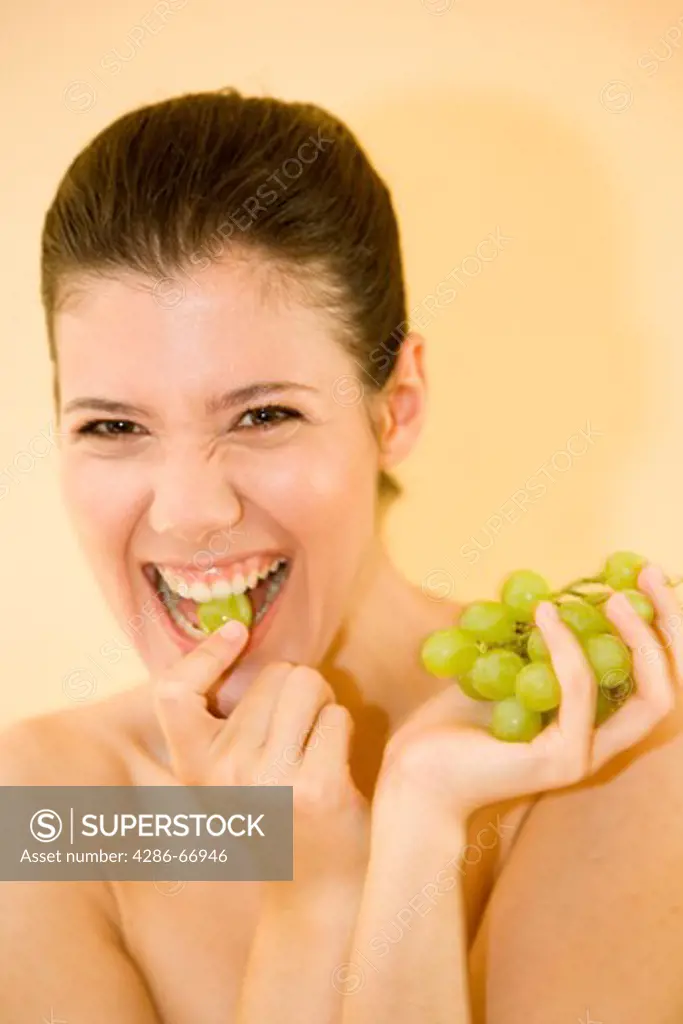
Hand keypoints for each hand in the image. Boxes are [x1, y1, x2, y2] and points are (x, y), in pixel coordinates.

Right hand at [153, 621, 368, 887]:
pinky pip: (337, 717)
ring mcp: (270, 781)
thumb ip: (224, 721)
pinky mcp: (317, 789)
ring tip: (317, 741)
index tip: (235, 632)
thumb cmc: (274, 814)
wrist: (311, 891)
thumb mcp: (228, 773)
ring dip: (323, 704)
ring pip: (309, 686)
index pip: (173, 691)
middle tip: (300, 727)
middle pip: (275, 674)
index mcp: (193, 765)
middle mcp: (224, 772)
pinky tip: (334, 764)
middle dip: (298, 687)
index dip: (203, 655)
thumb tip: (234, 631)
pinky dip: (342, 729)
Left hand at [376, 564, 680, 820]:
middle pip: (669, 690)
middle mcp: (600, 745)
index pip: (654, 679)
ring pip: (649, 698)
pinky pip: (579, 693)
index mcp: (592, 726)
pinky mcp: (561, 760)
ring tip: (612, 596)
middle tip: (650, 576)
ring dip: (637, 637)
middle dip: (672, 628)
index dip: (663, 628)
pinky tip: (545, 614)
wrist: (415, 774)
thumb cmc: (453, 726)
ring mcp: (584, 756)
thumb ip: (534, 647)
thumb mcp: (502, 671)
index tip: (646, 577)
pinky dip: (567, 647)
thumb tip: (551, 595)